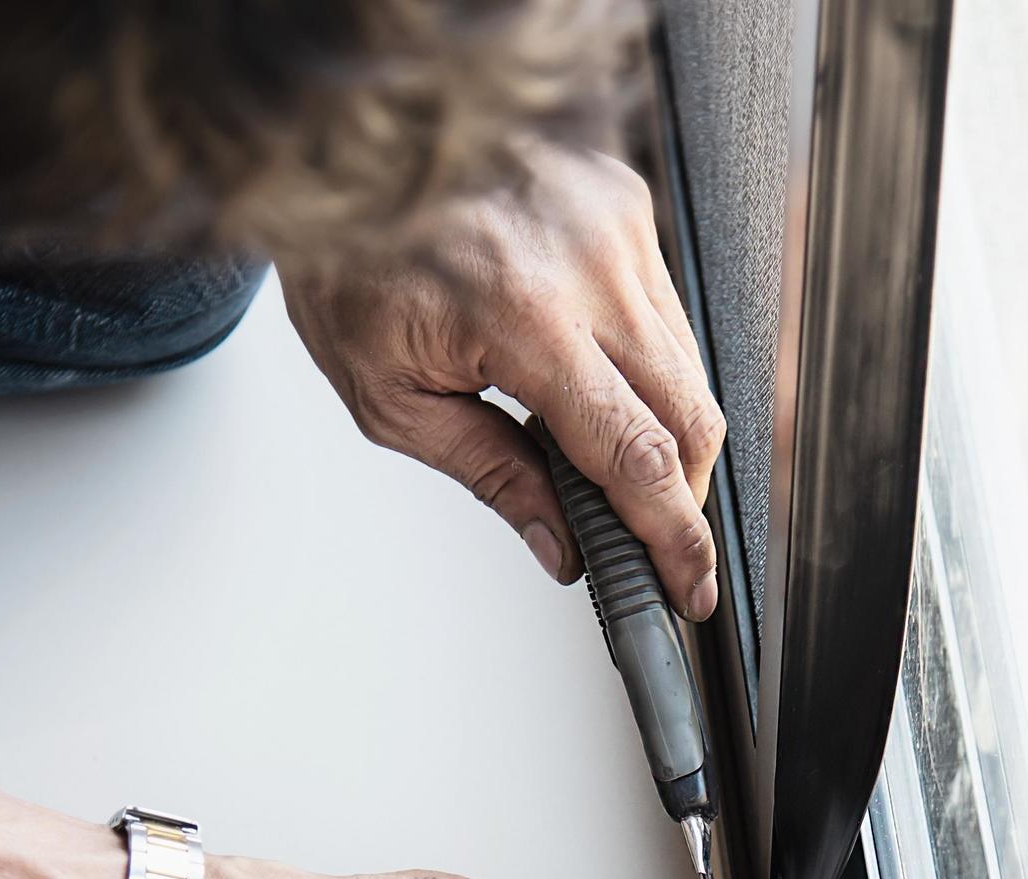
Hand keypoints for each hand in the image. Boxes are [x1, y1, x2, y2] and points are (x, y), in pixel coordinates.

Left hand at [280, 142, 725, 617]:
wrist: (339, 145)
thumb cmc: (348, 258)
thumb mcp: (390, 397)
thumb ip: (487, 473)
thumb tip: (560, 545)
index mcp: (524, 315)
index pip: (635, 453)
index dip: (672, 534)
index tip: (688, 585)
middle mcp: (590, 262)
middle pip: (688, 415)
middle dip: (681, 498)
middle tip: (658, 551)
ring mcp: (617, 224)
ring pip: (687, 367)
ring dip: (663, 433)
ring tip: (606, 467)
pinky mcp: (625, 202)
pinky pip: (664, 313)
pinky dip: (645, 367)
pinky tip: (594, 385)